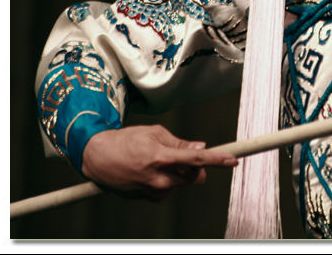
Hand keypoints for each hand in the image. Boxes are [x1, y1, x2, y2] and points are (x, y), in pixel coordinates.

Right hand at [81, 124, 237, 199]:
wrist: (98, 157)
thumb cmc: (126, 140)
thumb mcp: (154, 132)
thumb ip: (179, 143)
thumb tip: (200, 147)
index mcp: (162, 157)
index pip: (197, 159)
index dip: (217, 159)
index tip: (233, 160)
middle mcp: (159, 178)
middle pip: (195, 176)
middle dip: (197, 166)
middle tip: (184, 154)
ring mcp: (153, 191)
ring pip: (183, 183)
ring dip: (180, 173)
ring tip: (159, 160)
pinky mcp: (148, 198)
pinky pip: (169, 189)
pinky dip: (168, 180)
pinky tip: (152, 170)